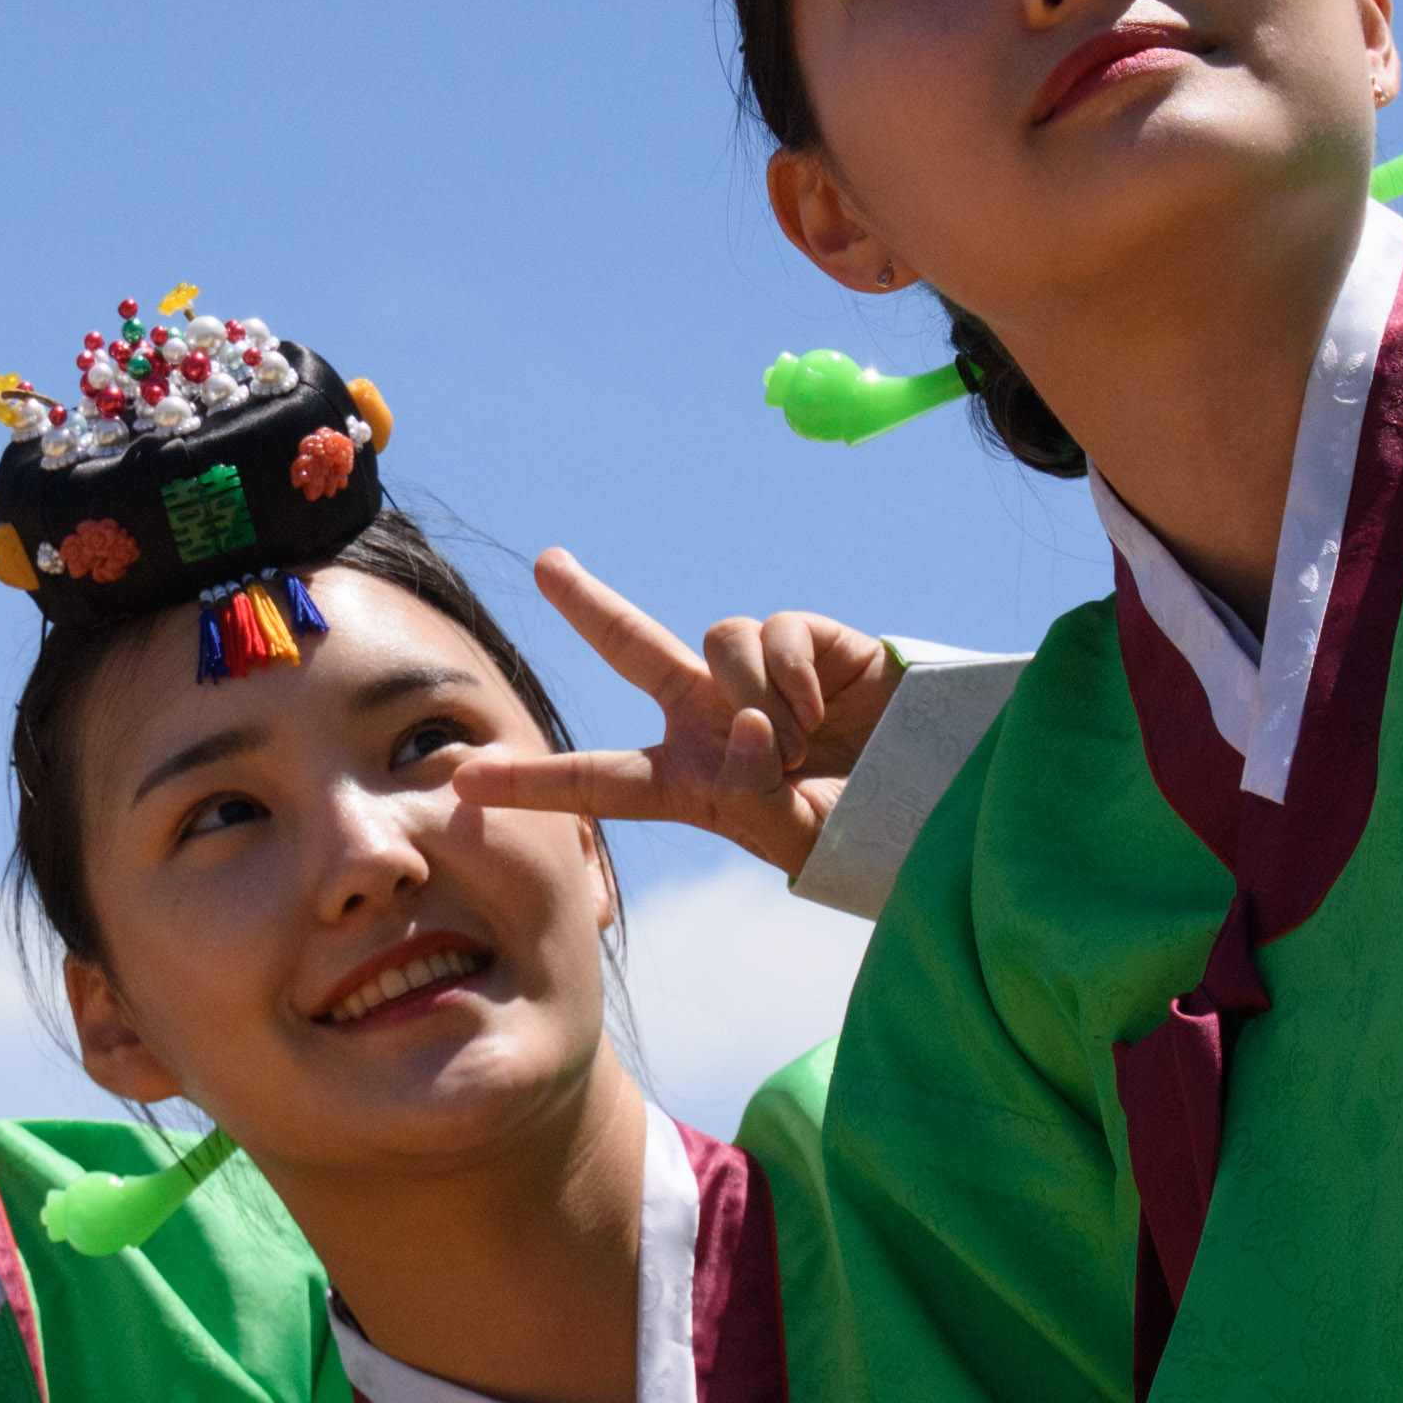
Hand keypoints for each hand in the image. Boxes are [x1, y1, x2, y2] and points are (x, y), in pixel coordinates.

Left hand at [455, 554, 917, 876]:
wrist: (938, 794)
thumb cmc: (861, 829)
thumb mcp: (797, 839)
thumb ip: (757, 797)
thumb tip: (746, 723)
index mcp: (690, 779)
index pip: (598, 781)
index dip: (533, 783)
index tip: (463, 783)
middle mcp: (710, 715)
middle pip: (634, 646)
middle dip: (589, 602)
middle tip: (548, 563)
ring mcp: (755, 674)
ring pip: (715, 642)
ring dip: (758, 692)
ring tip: (804, 739)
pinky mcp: (805, 640)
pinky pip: (771, 632)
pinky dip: (797, 671)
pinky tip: (829, 704)